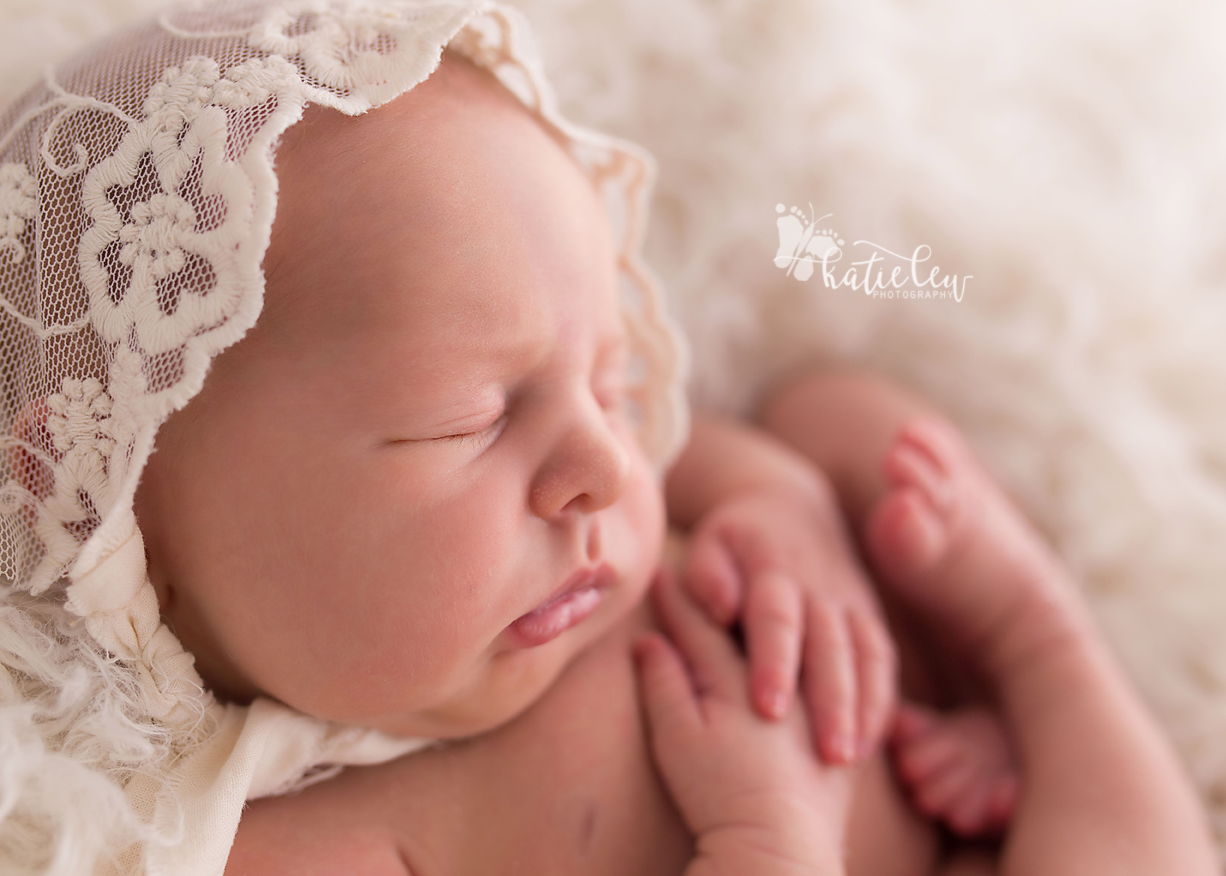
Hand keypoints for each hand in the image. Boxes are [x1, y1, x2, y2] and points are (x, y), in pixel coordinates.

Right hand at [634, 571, 850, 873]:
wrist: (780, 848)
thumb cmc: (719, 794)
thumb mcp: (677, 738)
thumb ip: (664, 682)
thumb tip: (648, 641)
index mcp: (735, 674)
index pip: (702, 625)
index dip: (678, 600)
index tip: (661, 575)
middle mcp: (783, 675)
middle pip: (753, 622)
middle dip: (727, 598)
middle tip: (710, 580)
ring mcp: (819, 699)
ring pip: (805, 637)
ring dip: (781, 621)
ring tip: (762, 605)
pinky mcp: (844, 726)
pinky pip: (851, 673)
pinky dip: (832, 654)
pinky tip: (826, 651)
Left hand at [682, 481, 895, 763]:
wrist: (790, 504)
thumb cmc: (736, 535)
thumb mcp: (713, 540)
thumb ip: (709, 574)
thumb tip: (719, 609)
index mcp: (774, 571)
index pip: (776, 619)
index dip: (774, 663)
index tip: (767, 708)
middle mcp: (818, 588)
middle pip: (829, 646)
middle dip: (829, 700)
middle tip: (825, 752)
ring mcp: (850, 601)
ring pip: (864, 655)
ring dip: (861, 706)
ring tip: (849, 755)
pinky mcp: (868, 615)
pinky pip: (881, 659)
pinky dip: (881, 698)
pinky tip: (871, 741)